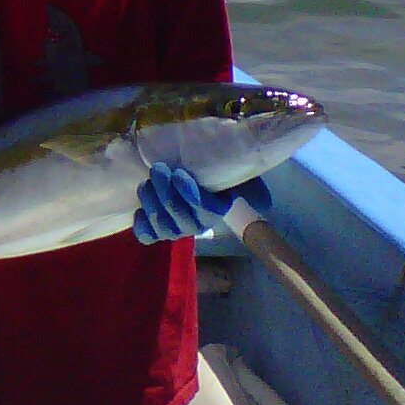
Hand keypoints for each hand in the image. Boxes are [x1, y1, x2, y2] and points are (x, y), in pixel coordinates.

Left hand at [132, 163, 271, 243]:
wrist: (187, 172)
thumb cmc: (211, 172)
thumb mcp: (235, 174)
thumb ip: (251, 185)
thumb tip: (264, 203)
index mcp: (215, 211)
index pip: (204, 209)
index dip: (190, 194)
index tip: (179, 174)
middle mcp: (195, 225)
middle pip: (178, 215)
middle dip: (165, 192)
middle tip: (158, 169)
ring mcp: (174, 230)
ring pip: (161, 224)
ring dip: (151, 202)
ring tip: (147, 182)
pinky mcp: (155, 231)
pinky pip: (146, 236)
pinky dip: (141, 224)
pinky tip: (139, 209)